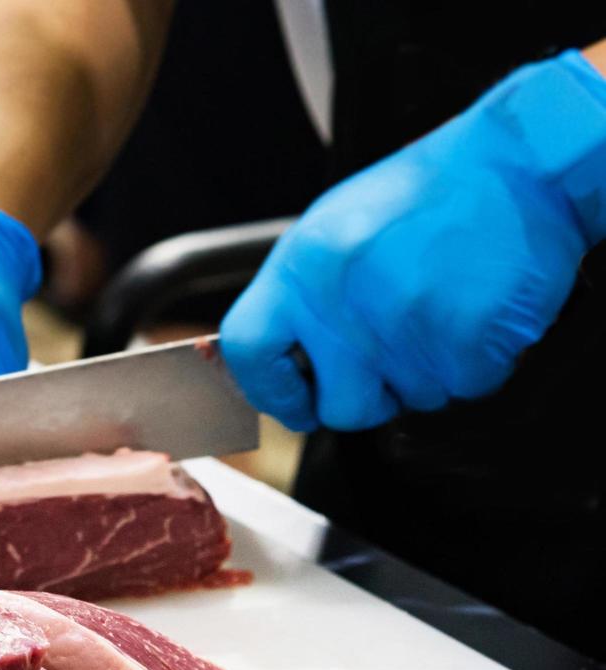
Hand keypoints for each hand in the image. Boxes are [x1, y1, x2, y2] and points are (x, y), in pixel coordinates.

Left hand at [221, 51, 605, 431]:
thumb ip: (303, 297)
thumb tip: (286, 360)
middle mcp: (343, 301)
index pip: (249, 350)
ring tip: (442, 310)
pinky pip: (465, 386)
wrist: (518, 163)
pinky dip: (476, 363)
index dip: (271, 390)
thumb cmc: (428, 195)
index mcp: (301, 267)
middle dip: (370, 399)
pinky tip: (474, 313)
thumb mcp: (336, 229)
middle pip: (341, 408)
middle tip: (393, 362)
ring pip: (412, 400)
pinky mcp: (465, 339)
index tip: (294, 402)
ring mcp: (404, 324)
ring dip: (430, 372)